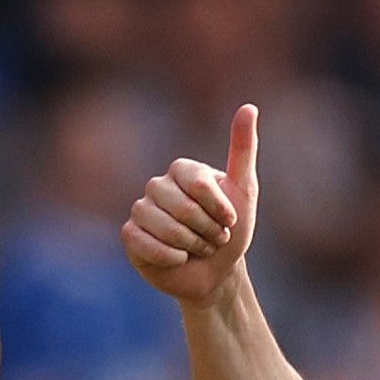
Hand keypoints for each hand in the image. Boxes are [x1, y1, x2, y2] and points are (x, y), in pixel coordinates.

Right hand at [125, 103, 261, 304]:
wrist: (216, 273)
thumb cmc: (230, 231)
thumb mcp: (244, 191)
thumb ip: (243, 150)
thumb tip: (249, 107)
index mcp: (182, 170)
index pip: (198, 184)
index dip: (219, 208)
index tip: (231, 221)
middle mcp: (158, 185)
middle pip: (182, 208)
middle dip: (207, 231)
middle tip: (214, 238)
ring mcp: (141, 209)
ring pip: (164, 227)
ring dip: (191, 246)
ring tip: (198, 249)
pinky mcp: (130, 235)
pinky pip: (144, 243)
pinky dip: (170, 257)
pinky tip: (178, 259)